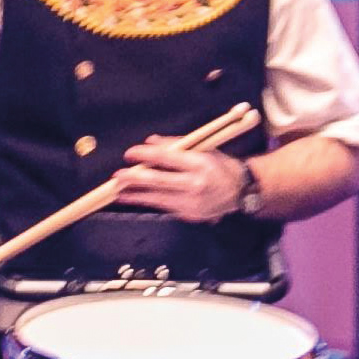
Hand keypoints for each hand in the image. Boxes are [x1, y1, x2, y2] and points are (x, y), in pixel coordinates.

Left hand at [112, 137, 246, 224]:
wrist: (241, 191)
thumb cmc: (219, 165)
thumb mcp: (201, 149)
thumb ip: (175, 145)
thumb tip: (149, 143)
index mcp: (199, 165)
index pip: (166, 159)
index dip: (145, 156)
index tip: (129, 154)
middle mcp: (196, 185)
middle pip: (159, 182)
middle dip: (135, 180)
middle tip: (117, 178)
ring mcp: (194, 203)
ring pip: (158, 199)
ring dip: (136, 195)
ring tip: (118, 192)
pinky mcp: (192, 215)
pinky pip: (166, 207)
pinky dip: (149, 202)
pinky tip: (135, 198)